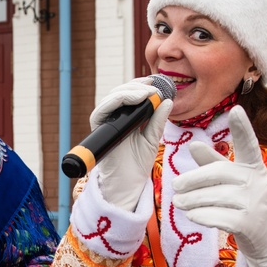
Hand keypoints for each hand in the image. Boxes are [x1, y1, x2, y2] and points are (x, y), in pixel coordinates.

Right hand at [91, 77, 171, 209]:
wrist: (128, 184)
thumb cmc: (137, 164)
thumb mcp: (152, 138)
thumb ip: (158, 120)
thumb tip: (168, 101)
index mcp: (125, 119)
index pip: (128, 95)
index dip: (140, 86)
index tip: (155, 82)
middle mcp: (112, 119)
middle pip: (119, 93)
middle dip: (136, 86)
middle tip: (153, 86)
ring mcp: (105, 124)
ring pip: (111, 97)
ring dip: (129, 91)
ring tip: (148, 92)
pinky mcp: (99, 130)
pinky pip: (102, 110)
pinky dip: (118, 100)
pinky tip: (136, 99)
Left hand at [171, 105, 266, 266]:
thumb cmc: (246, 201)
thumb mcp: (234, 180)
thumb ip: (214, 163)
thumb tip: (193, 145)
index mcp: (253, 166)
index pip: (248, 145)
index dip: (242, 128)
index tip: (236, 110)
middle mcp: (256, 181)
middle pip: (219, 173)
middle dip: (194, 179)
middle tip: (176, 185)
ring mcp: (255, 203)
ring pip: (216, 197)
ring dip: (192, 200)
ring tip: (178, 203)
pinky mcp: (249, 224)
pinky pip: (220, 217)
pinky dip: (202, 215)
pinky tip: (191, 215)